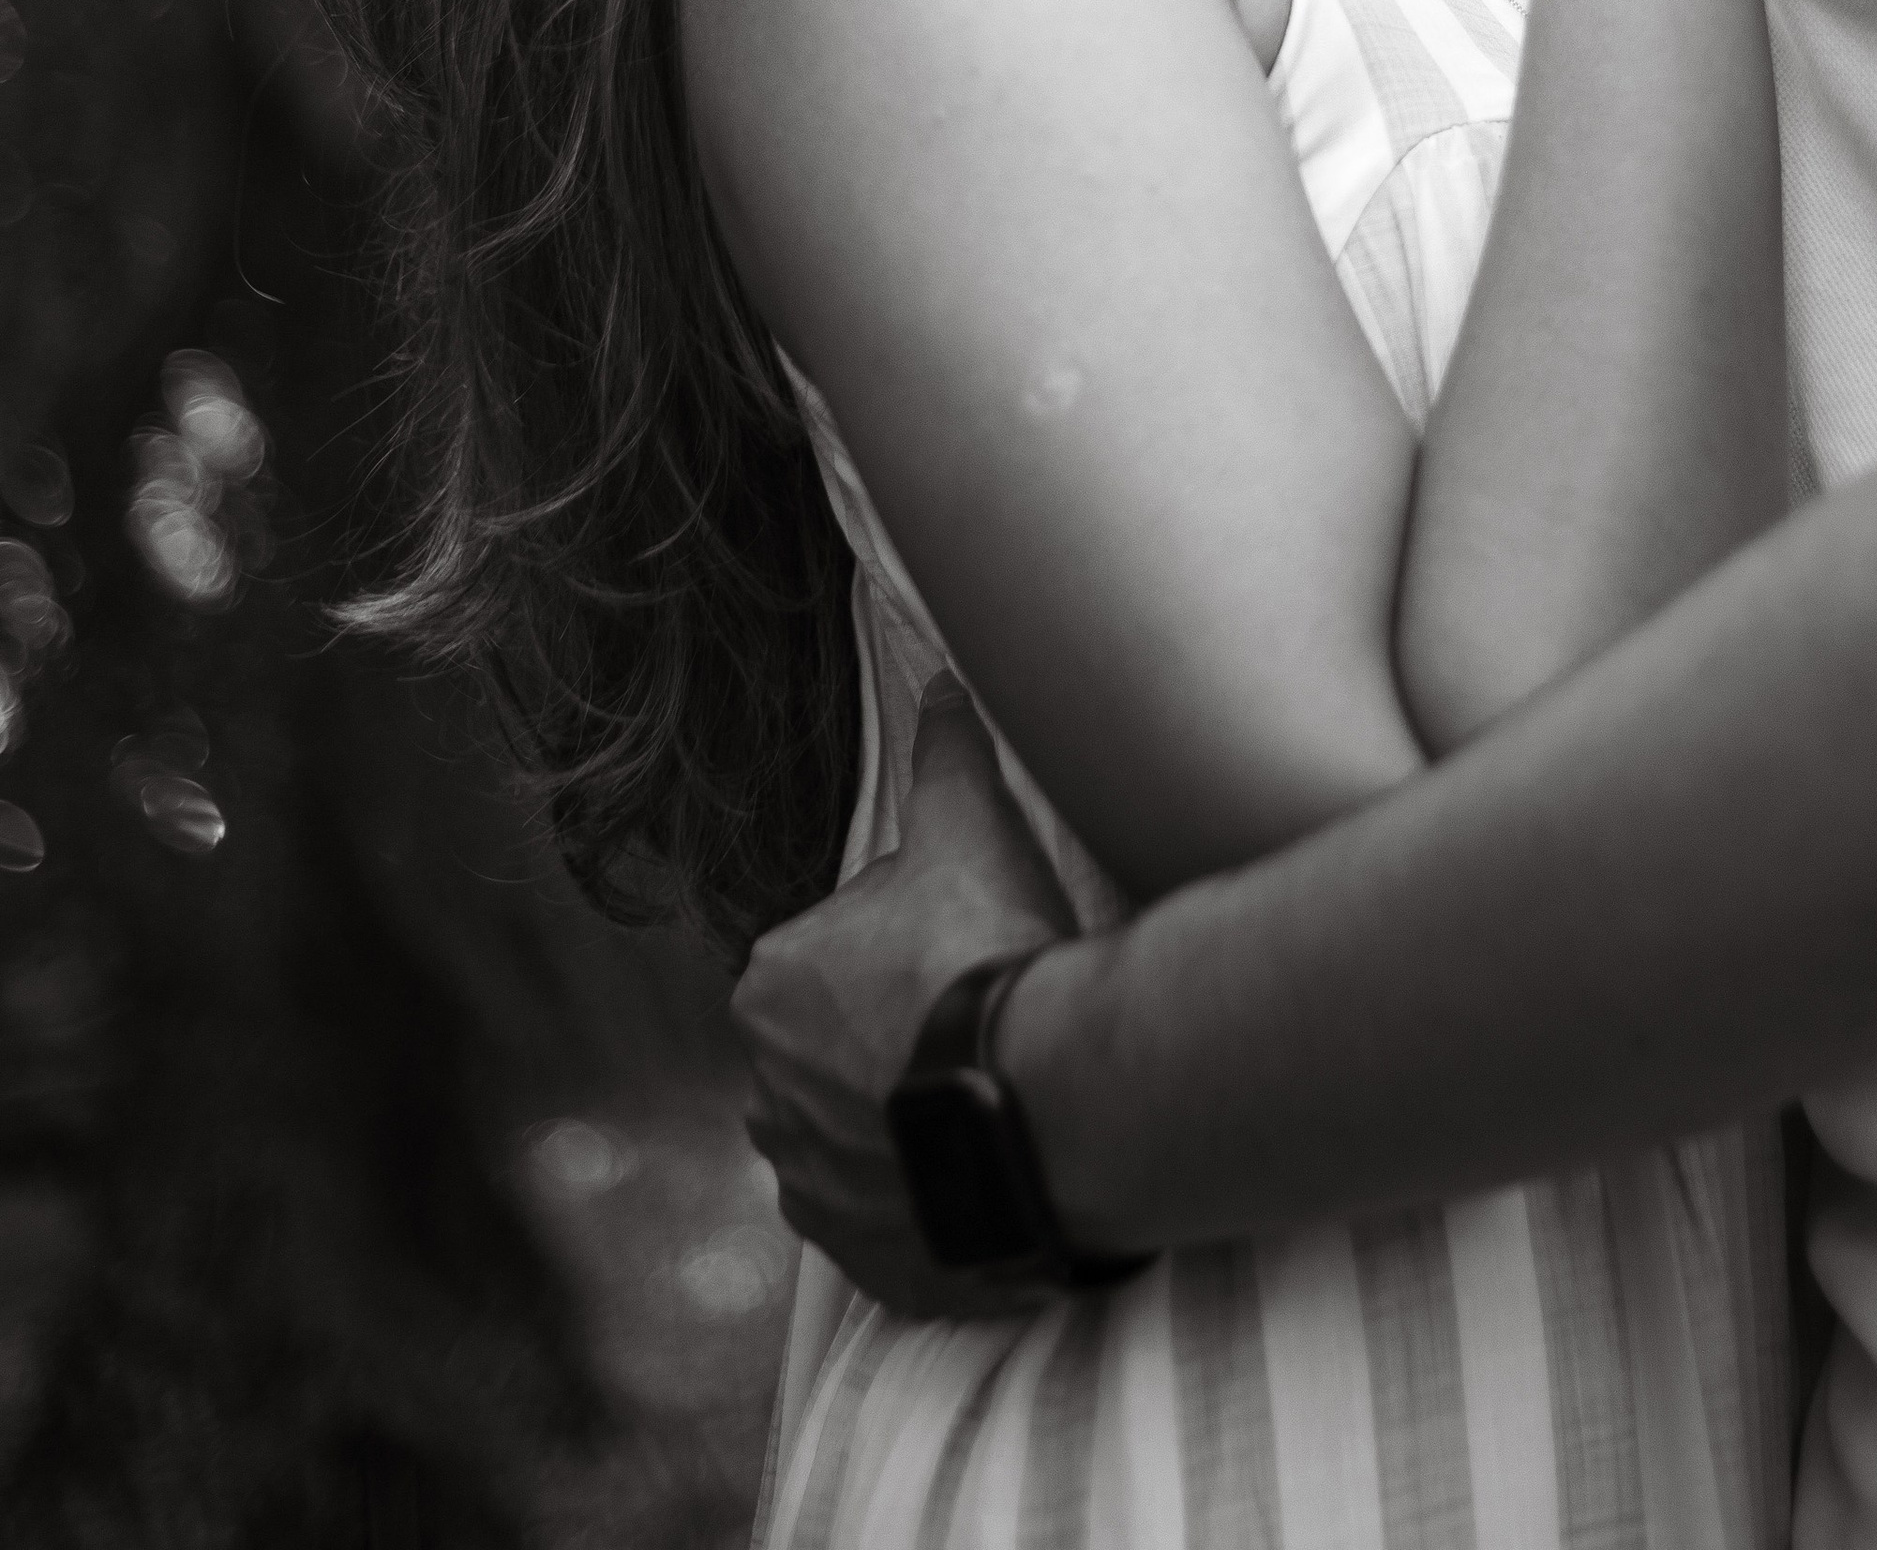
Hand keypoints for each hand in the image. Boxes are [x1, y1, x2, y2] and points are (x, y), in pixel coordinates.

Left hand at [734, 676, 1078, 1317]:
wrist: (1040, 1105)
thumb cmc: (988, 956)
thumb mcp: (969, 825)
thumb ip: (945, 754)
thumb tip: (940, 686)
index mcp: (771, 987)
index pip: (838, 954)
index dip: (911, 946)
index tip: (967, 953)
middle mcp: (767, 1096)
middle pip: (843, 1048)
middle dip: (898, 1039)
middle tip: (984, 1024)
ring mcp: (813, 1187)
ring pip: (861, 1136)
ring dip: (909, 1121)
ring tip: (993, 1098)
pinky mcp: (865, 1259)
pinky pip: (890, 1218)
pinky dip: (927, 1199)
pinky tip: (984, 1167)